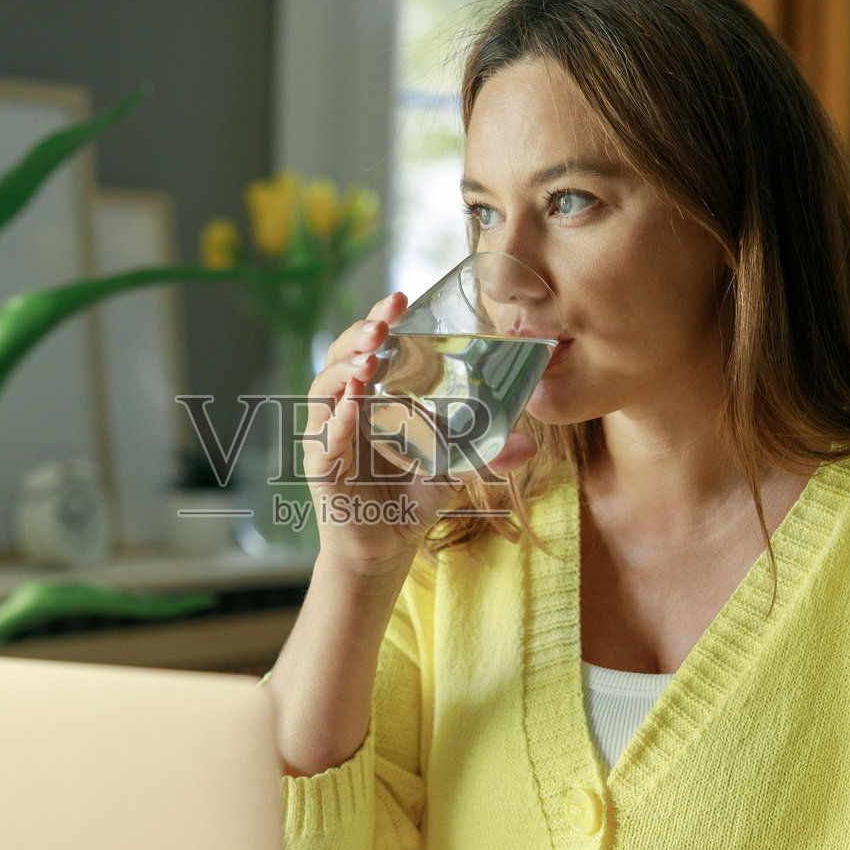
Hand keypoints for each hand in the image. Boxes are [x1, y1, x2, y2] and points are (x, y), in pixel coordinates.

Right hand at [303, 293, 536, 573]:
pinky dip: (338, 421)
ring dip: (344, 371)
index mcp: (371, 397)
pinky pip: (324, 440)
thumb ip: (484, 455)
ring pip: (323, 392)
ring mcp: (328, 437)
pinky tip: (354, 404)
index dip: (378, 320)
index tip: (399, 300)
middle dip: (357, 337)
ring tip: (369, 359)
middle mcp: (343, 409)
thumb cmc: (411, 499)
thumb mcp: (453, 470)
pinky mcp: (320, 470)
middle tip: (382, 327)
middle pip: (339, 358)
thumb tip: (529, 444)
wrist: (386, 549)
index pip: (368, 347)